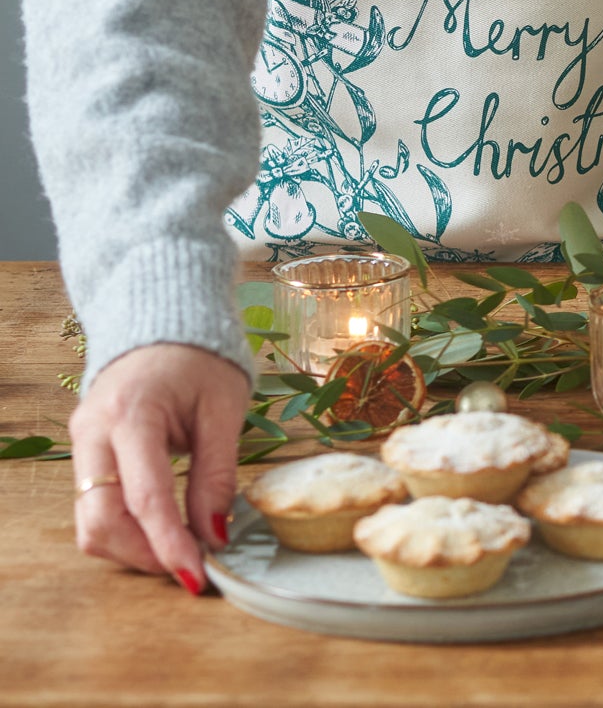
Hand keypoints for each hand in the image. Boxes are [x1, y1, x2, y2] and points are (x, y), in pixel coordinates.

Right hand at [70, 343, 249, 591]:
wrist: (166, 325)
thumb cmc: (202, 359)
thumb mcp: (224, 409)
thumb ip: (217, 474)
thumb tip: (214, 535)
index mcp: (131, 414)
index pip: (145, 497)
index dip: (169, 543)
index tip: (195, 575)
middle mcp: (93, 433)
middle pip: (100, 521)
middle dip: (144, 554)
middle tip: (190, 566)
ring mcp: (80, 444)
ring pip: (90, 522)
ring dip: (132, 547)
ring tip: (180, 549)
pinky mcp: (83, 454)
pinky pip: (93, 507)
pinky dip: (124, 529)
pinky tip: (160, 529)